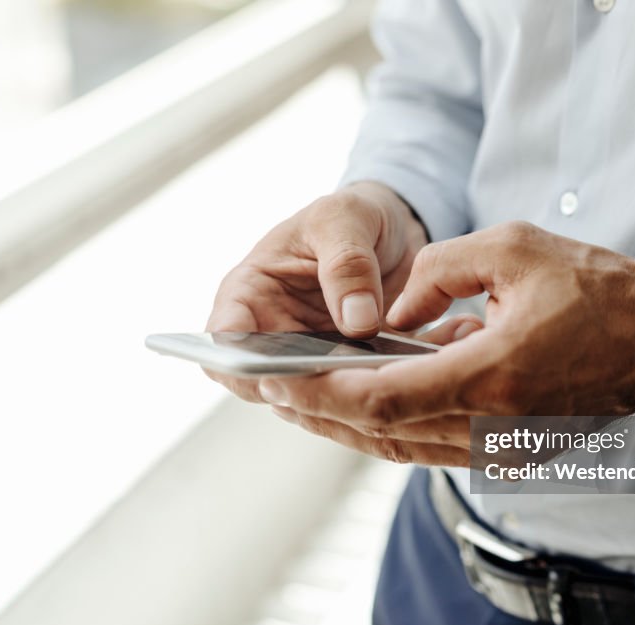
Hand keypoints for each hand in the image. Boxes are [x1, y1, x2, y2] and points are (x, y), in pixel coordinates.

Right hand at [206, 181, 427, 400]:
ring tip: (385, 372)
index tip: (276, 367)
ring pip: (317, 398)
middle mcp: (275, 335)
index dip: (237, 363)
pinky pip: (361, 394)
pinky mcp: (353, 371)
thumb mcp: (344, 218)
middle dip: (302, 389)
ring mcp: (313, 359)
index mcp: (251, 294)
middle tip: (345, 377)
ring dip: (347, 394)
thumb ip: (347, 263)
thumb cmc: (349, 216)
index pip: (222, 342)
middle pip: (268, 383)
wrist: (393, 229)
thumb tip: (356, 323)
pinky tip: (412, 372)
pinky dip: (383, 389)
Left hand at [258, 222, 634, 466]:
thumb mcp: (513, 249)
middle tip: (272, 391)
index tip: (277, 380)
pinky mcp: (508, 452)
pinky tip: (359, 403)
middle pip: (379, 433)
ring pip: (401, 447)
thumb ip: (437, 273)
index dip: (320, 393)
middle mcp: (491, 427)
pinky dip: (388, 427)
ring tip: (301, 398)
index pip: (379, 401)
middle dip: (319, 411)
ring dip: (347, 425)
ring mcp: (501, 448)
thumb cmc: (598, 291)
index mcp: (490, 378)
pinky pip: (430, 446)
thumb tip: (388, 307)